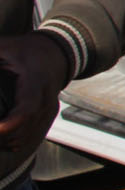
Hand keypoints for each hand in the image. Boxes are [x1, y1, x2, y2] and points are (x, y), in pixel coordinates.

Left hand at [0, 31, 74, 154]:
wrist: (55, 51)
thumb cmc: (24, 49)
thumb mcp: (2, 48)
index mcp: (35, 80)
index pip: (27, 109)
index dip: (11, 125)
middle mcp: (47, 96)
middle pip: (27, 127)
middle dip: (5, 136)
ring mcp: (50, 106)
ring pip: (31, 133)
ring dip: (10, 140)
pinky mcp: (49, 113)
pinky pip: (35, 133)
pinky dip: (18, 140)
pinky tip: (5, 141)